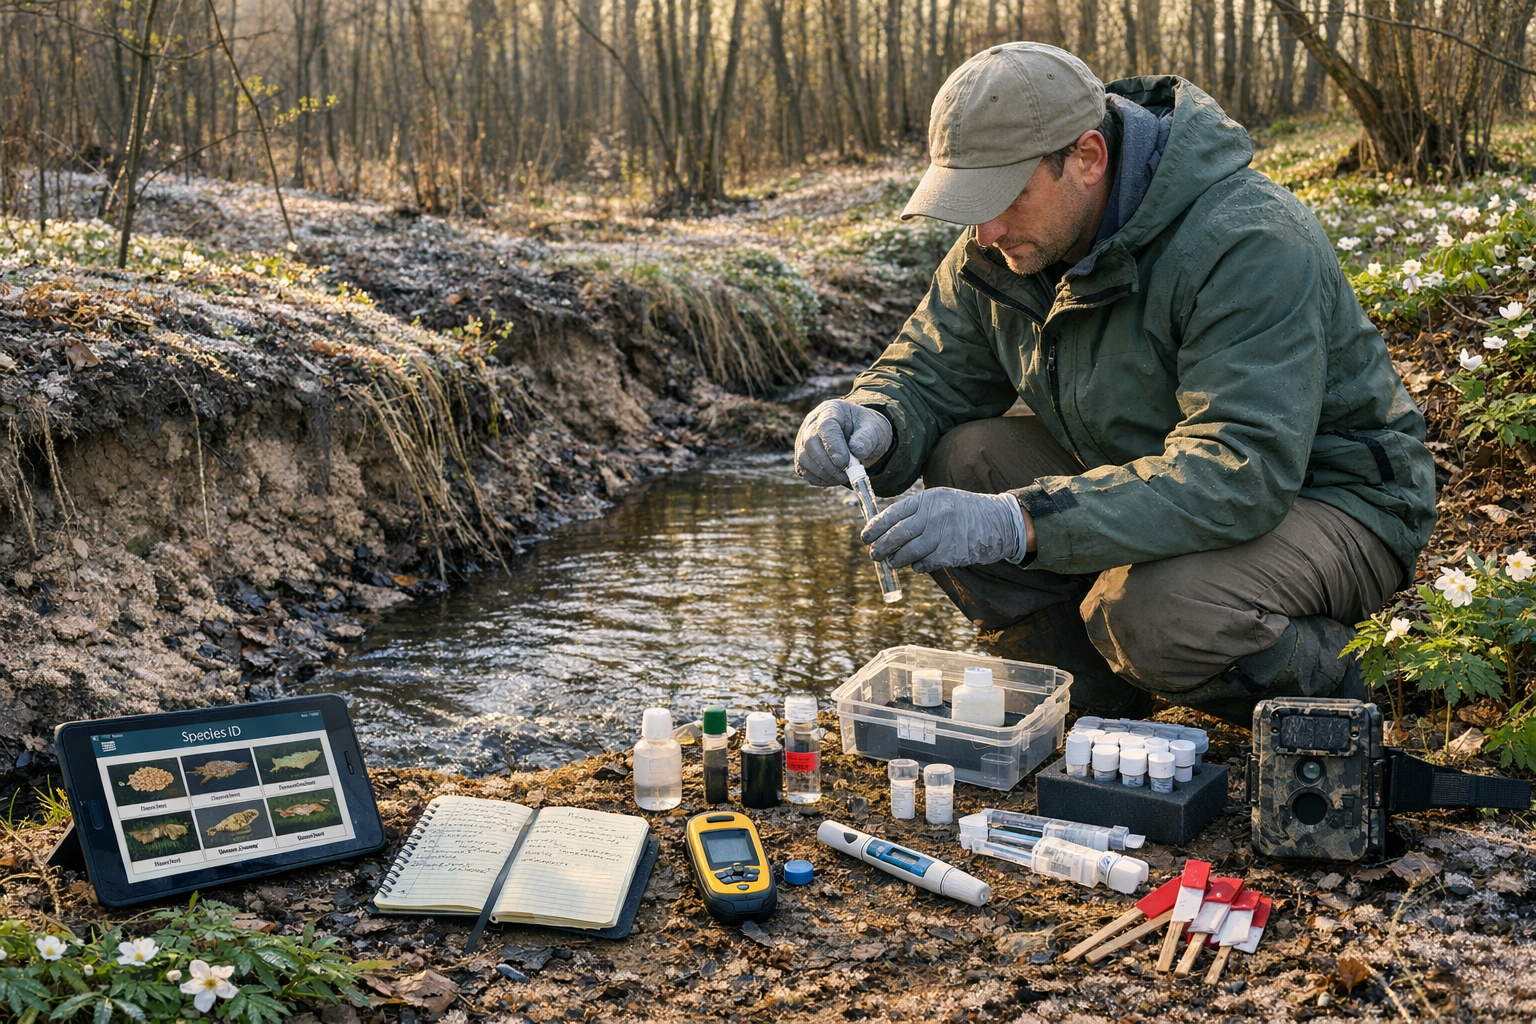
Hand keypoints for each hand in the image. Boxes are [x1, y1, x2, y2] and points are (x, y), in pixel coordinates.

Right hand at [793, 400, 892, 486]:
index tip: (845, 463)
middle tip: (847, 474)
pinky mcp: (802, 455)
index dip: (833, 446)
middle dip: (829, 464)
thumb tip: (856, 451)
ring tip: (844, 477)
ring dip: (824, 473)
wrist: (860, 436)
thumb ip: (867, 439)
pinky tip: (835, 478)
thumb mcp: (874, 430)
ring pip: (804, 458)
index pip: (825, 426)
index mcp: (831, 410)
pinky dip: (819, 479)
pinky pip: (804, 470)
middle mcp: (812, 422)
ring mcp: (804, 439)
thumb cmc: (867, 430)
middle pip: (810, 443)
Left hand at [861, 487, 1025, 571]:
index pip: (894, 513)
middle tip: (874, 554)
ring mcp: (943, 535)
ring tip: (892, 562)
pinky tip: (916, 565)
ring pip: (908, 552)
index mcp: (929, 499)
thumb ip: (918, 512)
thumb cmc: (967, 512)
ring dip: (896, 560)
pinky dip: (917, 566)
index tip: (865, 536)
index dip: (876, 526)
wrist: (1001, 522)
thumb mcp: (942, 501)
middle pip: (898, 534)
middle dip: (881, 547)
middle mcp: (934, 515)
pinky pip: (925, 563)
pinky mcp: (951, 553)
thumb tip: (887, 529)